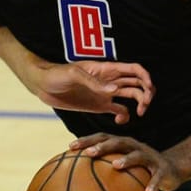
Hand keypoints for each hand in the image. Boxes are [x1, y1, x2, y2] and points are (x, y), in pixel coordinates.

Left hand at [34, 60, 152, 123]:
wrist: (43, 84)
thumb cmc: (57, 74)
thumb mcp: (74, 75)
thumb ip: (94, 83)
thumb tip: (115, 90)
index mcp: (107, 69)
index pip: (134, 69)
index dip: (145, 77)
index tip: (148, 89)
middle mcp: (110, 81)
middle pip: (138, 83)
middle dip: (146, 93)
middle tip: (143, 107)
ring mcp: (106, 93)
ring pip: (132, 96)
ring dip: (140, 104)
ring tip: (138, 114)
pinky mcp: (100, 105)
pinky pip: (120, 110)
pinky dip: (125, 116)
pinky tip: (119, 121)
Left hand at [69, 132, 182, 190]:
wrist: (172, 169)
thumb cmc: (140, 171)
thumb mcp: (124, 169)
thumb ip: (105, 172)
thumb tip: (78, 187)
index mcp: (122, 145)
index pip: (102, 138)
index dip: (87, 141)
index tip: (70, 147)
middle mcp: (134, 147)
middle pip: (117, 142)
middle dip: (102, 146)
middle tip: (89, 153)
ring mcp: (149, 156)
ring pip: (137, 156)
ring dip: (126, 160)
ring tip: (116, 166)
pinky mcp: (162, 168)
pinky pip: (157, 176)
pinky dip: (153, 184)